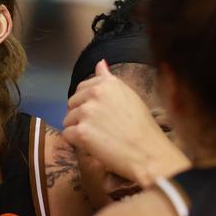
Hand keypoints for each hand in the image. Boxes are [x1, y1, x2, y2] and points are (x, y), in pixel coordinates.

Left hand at [62, 60, 188, 186]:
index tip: (100, 114)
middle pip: (71, 103)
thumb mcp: (129, 95)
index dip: (87, 103)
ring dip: (78, 129)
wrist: (148, 153)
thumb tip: (100, 63)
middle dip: (80, 115)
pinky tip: (93, 145)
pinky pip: (67, 134)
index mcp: (106, 83)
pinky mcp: (81, 131)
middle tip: (100, 128)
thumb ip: (109, 79)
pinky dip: (76, 142)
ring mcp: (86, 112)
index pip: (82, 88)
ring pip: (68, 119)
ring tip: (99, 137)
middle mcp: (94, 93)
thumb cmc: (142, 126)